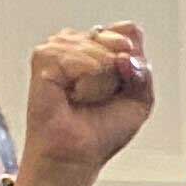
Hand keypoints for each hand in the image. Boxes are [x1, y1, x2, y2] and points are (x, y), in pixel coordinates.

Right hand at [16, 24, 153, 185]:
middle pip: (116, 36)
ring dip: (100, 79)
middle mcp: (80, 44)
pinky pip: (75, 56)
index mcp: (102, 50)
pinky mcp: (43, 57)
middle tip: (103, 96)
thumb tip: (124, 54)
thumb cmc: (102, 131)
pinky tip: (72, 94)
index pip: (128, 31)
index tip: (125, 80)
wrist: (77, 155)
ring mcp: (60, 48)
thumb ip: (142, 72)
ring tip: (83, 98)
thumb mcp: (139, 102)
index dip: (133, 54)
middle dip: (118, 69)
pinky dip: (82, 77)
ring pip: (96, 47)